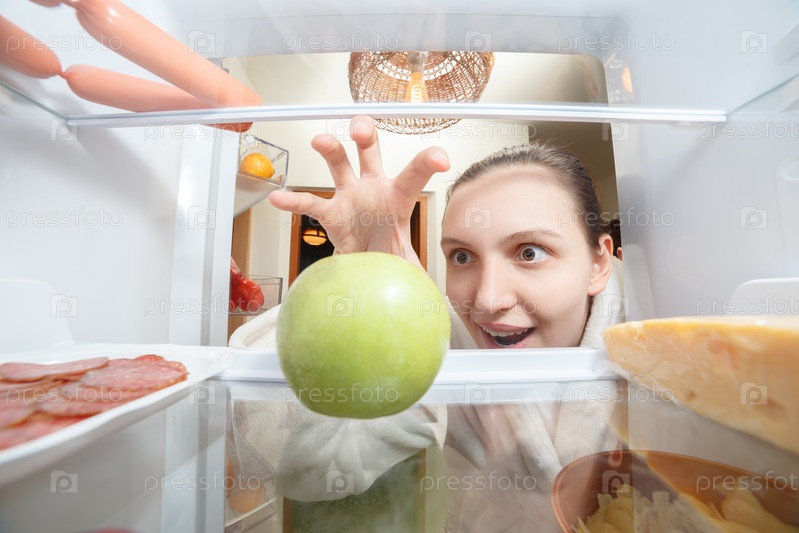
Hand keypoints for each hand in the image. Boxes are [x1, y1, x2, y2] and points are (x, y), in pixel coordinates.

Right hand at [268, 115, 449, 267]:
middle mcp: (373, 188)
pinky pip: (309, 204)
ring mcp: (350, 196)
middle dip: (365, 134)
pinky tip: (278, 198)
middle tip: (360, 129)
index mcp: (397, 198)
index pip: (414, 176)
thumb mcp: (408, 264)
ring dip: (330, 149)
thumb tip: (435, 297)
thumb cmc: (388, 253)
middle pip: (370, 151)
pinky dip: (293, 201)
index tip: (440, 157)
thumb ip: (420, 272)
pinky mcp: (331, 212)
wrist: (366, 265)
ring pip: (338, 164)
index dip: (426, 163)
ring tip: (320, 141)